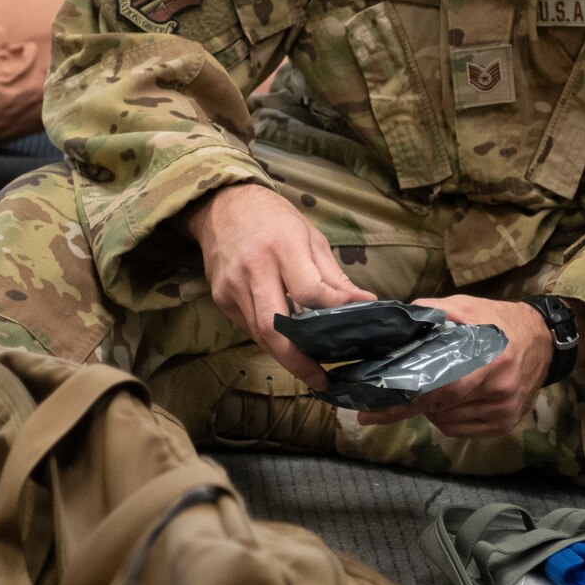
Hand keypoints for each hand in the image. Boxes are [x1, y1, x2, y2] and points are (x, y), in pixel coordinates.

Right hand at [184, 184, 374, 388]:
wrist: (222, 204)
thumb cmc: (274, 218)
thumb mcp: (310, 236)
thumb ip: (333, 275)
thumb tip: (364, 303)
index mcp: (282, 248)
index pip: (309, 290)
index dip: (333, 311)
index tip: (354, 323)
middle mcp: (254, 269)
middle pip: (275, 327)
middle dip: (299, 360)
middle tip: (322, 379)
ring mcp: (232, 287)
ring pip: (259, 335)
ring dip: (285, 356)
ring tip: (310, 370)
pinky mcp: (220, 298)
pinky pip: (248, 327)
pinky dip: (269, 339)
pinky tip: (286, 344)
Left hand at [356, 294, 553, 438]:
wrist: (545, 341)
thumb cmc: (502, 321)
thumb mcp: (468, 306)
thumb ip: (434, 312)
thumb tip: (398, 321)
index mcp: (490, 361)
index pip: (439, 391)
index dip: (402, 403)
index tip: (369, 412)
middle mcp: (499, 392)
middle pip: (439, 409)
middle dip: (408, 405)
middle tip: (382, 399)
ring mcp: (504, 413)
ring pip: (446, 423)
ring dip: (429, 410)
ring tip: (428, 387)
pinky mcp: (505, 425)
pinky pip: (460, 430)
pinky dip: (445, 418)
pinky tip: (447, 400)